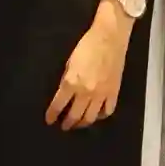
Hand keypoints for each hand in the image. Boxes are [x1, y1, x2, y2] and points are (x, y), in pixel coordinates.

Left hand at [47, 4, 133, 129]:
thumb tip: (64, 93)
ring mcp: (102, 94)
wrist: (109, 39)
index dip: (52, 114)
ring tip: (78, 124)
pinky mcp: (114, 92)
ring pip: (92, 117)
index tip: (49, 120)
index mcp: (71, 83)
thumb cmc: (86, 46)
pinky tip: (97, 115)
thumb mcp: (69, 63)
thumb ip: (66, 80)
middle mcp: (86, 92)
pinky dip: (101, 116)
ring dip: (83, 123)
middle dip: (68, 123)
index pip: (58, 105)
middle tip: (64, 126)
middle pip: (75, 115)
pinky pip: (108, 110)